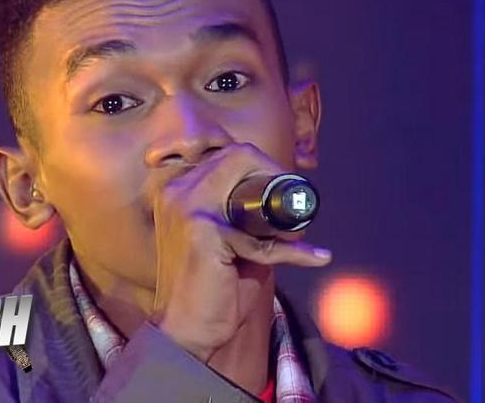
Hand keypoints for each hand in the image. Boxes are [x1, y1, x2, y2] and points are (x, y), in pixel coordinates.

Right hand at [151, 142, 331, 361]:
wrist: (185, 330)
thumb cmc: (207, 286)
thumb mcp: (223, 238)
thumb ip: (242, 212)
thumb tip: (286, 199)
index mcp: (177, 189)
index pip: (226, 154)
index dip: (261, 166)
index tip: (282, 190)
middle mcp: (176, 189)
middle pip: (239, 154)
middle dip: (277, 174)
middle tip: (296, 205)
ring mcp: (186, 205)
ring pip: (248, 175)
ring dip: (281, 202)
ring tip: (300, 230)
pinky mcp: (202, 229)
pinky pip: (259, 235)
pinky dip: (287, 249)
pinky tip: (309, 257)